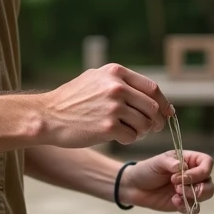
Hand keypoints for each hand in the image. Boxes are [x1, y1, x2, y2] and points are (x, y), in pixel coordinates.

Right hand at [38, 63, 170, 147]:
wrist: (47, 116)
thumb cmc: (72, 100)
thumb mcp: (95, 79)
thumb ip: (122, 82)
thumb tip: (154, 96)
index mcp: (115, 72)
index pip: (152, 88)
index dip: (163, 103)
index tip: (166, 113)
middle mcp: (116, 87)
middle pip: (152, 107)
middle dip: (156, 121)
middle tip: (152, 128)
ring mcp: (113, 107)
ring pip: (145, 124)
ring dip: (141, 132)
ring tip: (129, 131)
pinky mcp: (108, 127)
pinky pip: (132, 137)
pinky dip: (129, 140)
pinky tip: (117, 137)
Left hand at [121, 150, 213, 212]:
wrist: (134, 187)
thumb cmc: (147, 170)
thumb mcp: (157, 162)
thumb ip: (171, 163)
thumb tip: (182, 167)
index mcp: (190, 160)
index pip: (207, 163)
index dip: (200, 172)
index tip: (183, 176)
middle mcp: (193, 175)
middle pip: (209, 182)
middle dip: (197, 187)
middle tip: (178, 187)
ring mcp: (190, 190)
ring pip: (206, 195)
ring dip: (192, 197)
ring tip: (176, 194)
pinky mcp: (184, 203)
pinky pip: (195, 208)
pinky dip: (186, 206)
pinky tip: (174, 201)